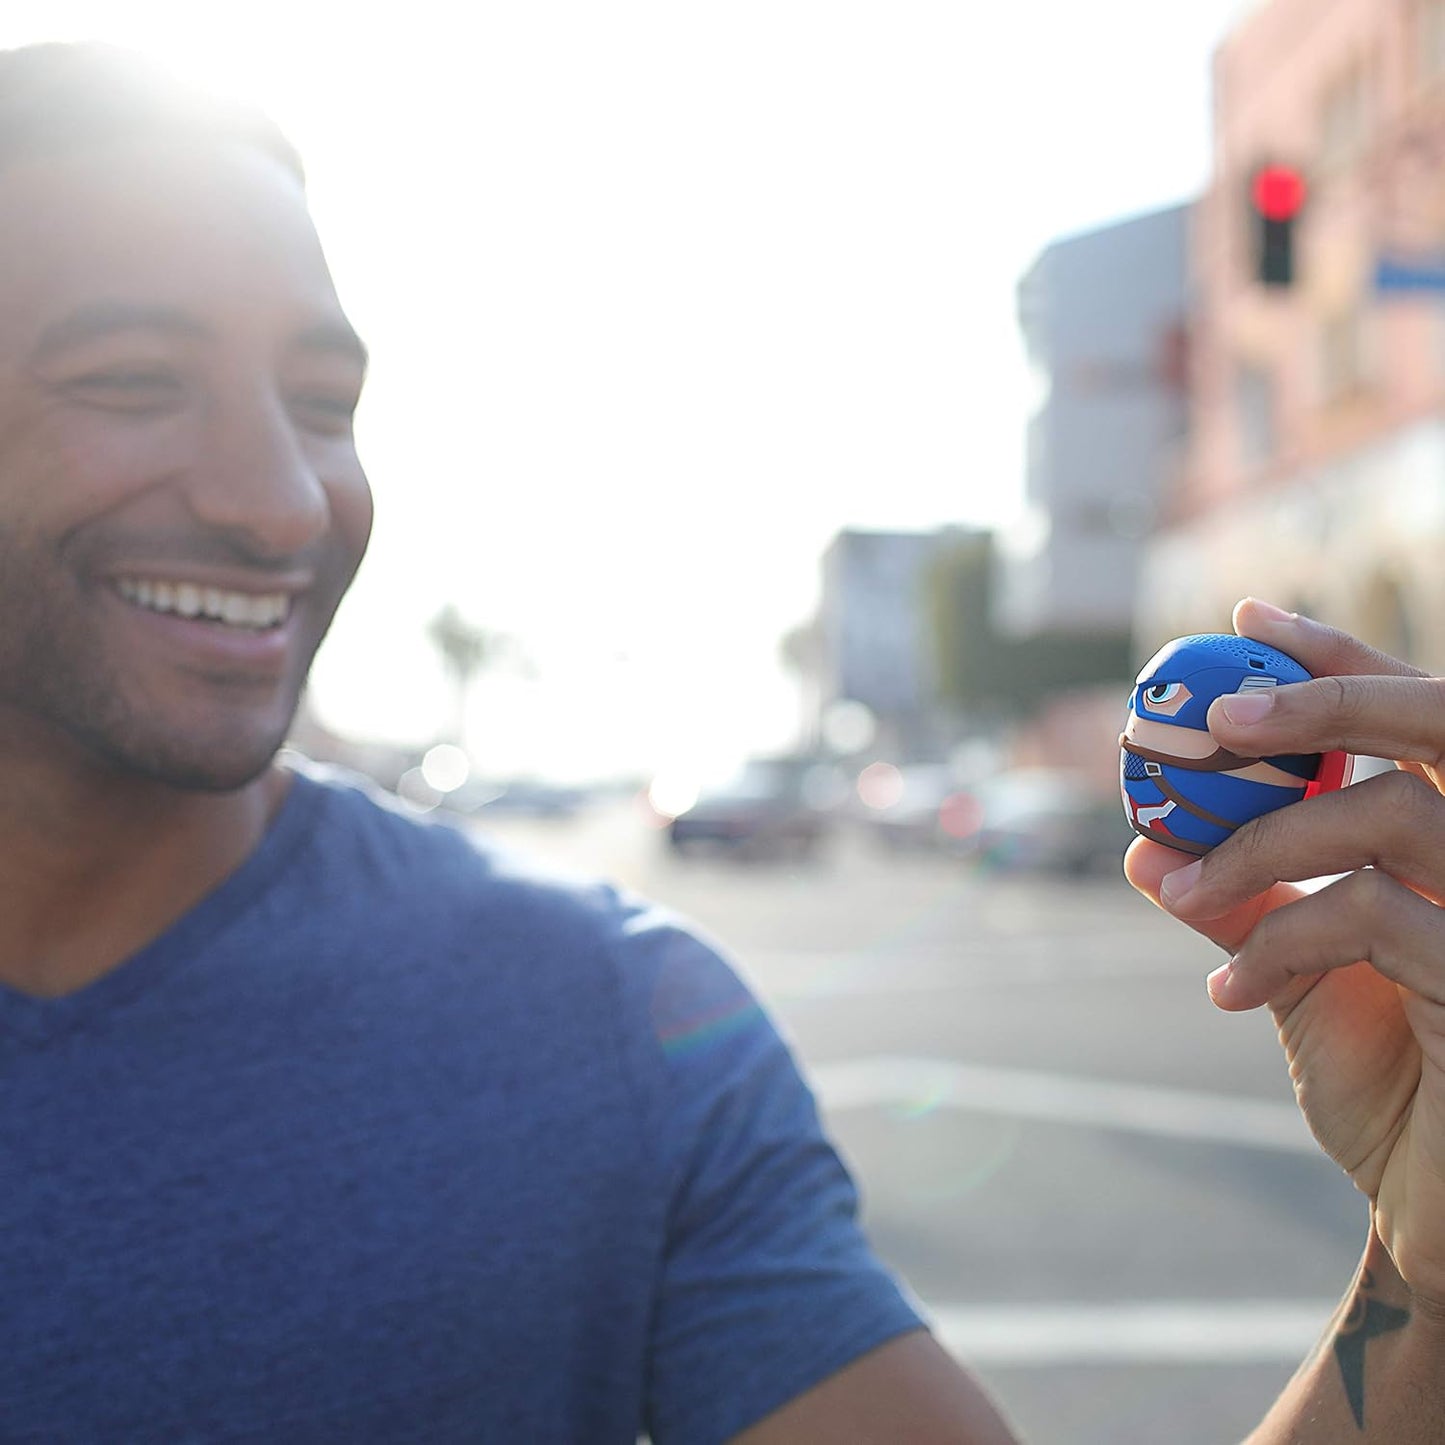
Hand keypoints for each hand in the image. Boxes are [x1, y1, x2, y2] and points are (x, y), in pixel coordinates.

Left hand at [1125, 598, 1444, 1308]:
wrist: (1430, 1206)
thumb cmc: (1382, 1082)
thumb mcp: (1287, 975)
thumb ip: (1234, 903)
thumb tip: (1143, 844)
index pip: (1417, 722)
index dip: (1343, 659)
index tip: (1248, 617)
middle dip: (1331, 698)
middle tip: (1221, 714)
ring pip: (1396, 812)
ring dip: (1265, 843)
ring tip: (1184, 889)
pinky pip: (1374, 915)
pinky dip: (1277, 939)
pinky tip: (1226, 991)